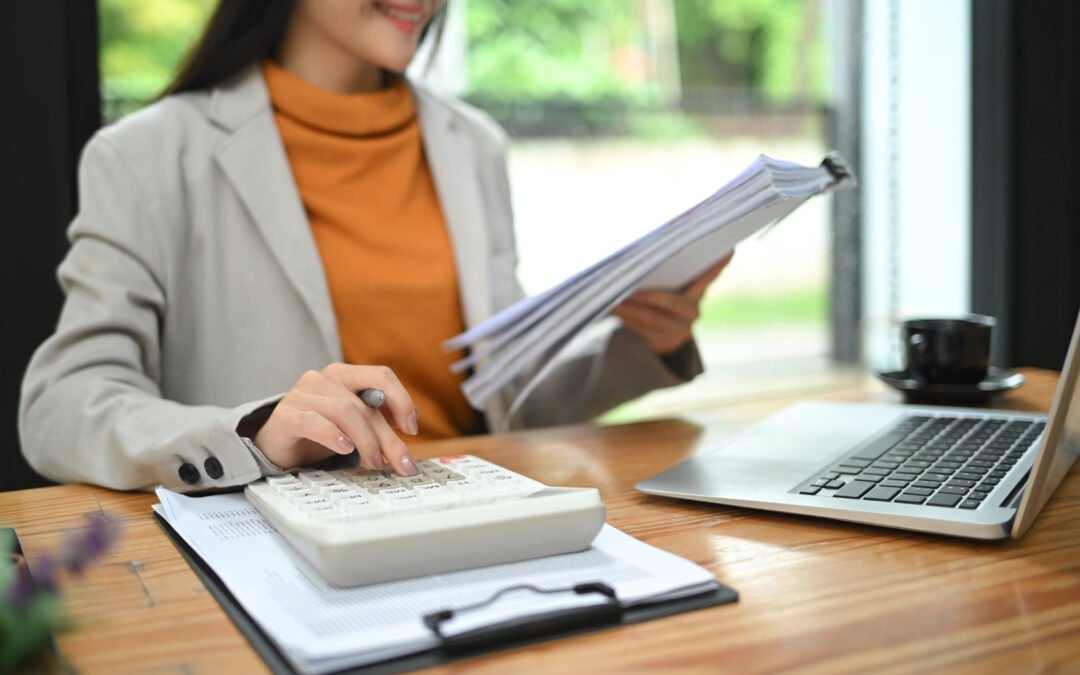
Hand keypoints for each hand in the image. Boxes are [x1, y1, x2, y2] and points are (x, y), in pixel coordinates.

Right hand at [253, 363, 420, 474]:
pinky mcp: (286, 415)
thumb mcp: (352, 423)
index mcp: (344, 375)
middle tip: (402, 464)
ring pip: (345, 411)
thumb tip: (409, 431)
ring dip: (366, 440)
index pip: (381, 375)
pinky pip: (314, 422)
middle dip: (389, 438)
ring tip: (375, 462)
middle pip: (366, 404)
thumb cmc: (317, 432)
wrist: (275, 444)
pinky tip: (345, 449)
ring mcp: (302, 394)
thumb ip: (377, 420)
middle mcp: (323, 379)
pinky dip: (333, 436)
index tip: (412, 428)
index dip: (402, 400)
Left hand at [611, 251, 733, 354]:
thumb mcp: (671, 286)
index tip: (728, 249)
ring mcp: (680, 331)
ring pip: (651, 318)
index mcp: (697, 293)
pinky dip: (626, 320)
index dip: (717, 264)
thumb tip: (690, 251)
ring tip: (613, 301)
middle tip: (630, 291)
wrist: (662, 334)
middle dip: (648, 297)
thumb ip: (672, 273)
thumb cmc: (662, 298)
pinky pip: (642, 331)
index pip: (708, 275)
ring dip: (629, 310)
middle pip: (670, 303)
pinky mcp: (664, 344)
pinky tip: (612, 311)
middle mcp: (693, 312)